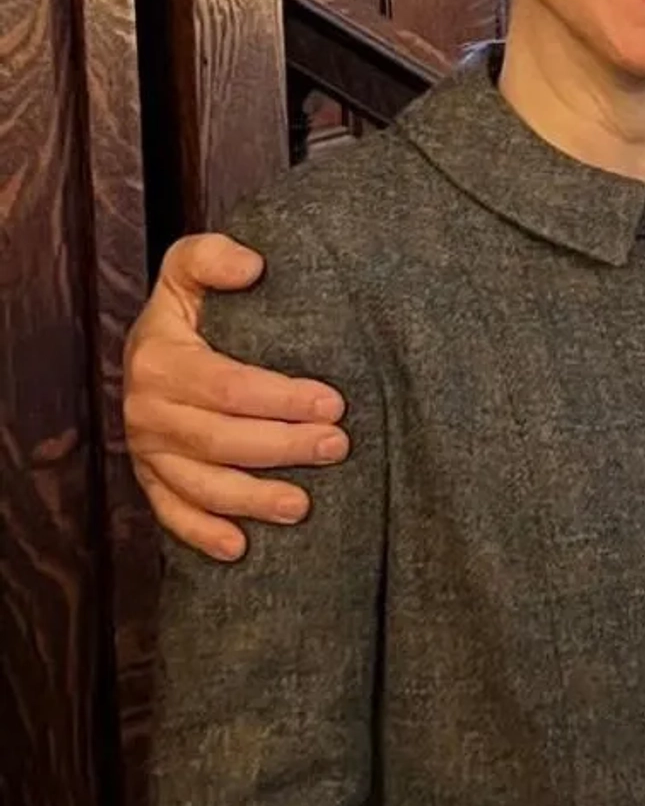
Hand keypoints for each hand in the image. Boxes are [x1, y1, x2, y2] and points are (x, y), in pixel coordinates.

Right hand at [123, 233, 348, 559]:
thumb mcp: (193, 267)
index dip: (281, 399)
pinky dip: (202, 533)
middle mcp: (146, 408)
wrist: (162, 338)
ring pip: (200, 484)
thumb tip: (252, 266)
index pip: (227, 386)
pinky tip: (239, 548)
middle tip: (337, 447)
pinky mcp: (152, 477)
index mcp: (158, 357)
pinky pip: (171, 513)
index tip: (334, 404)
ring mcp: (147, 449)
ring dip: (251, 500)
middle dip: (281, 448)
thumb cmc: (196, 304)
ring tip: (303, 506)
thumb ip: (213, 256)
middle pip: (219, 440)